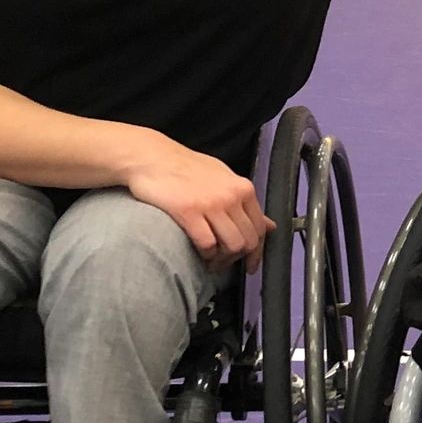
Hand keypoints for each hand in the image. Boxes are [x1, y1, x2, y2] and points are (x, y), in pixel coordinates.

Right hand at [123, 140, 273, 271]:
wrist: (152, 157)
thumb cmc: (186, 168)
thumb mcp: (223, 178)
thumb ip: (245, 203)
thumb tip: (269, 224)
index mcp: (242, 189)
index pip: (260, 228)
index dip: (257, 252)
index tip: (251, 265)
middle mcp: (231, 196)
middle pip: (247, 241)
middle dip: (237, 259)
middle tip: (224, 264)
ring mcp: (211, 204)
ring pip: (231, 245)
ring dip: (222, 260)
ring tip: (211, 262)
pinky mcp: (189, 211)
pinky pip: (207, 244)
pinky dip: (205, 255)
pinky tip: (199, 254)